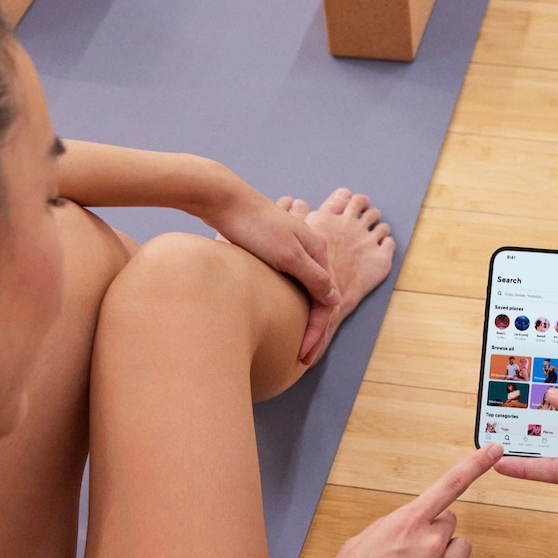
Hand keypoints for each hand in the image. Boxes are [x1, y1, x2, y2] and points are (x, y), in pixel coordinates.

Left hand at [201, 180, 337, 362]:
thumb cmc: (255, 226)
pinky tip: (276, 313)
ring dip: (300, 317)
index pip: (326, 301)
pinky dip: (287, 303)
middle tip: (300, 358)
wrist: (223, 199)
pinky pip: (287, 283)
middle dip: (311, 330)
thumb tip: (334, 299)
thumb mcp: (288, 255)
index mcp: (318, 251)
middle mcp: (309, 250)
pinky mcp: (271, 250)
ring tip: (293, 343)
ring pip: (302, 290)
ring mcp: (290, 249)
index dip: (316, 331)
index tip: (302, 355)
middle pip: (317, 297)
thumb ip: (313, 278)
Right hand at [307, 446, 499, 557]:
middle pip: (450, 522)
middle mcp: (431, 544)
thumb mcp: (356, 546)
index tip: (495, 450)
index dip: (475, 464)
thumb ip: (389, 529)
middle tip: (410, 554)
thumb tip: (405, 528)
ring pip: (461, 549)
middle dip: (434, 532)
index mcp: (406, 524)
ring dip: (445, 557)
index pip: (449, 484)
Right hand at [494, 363, 557, 515]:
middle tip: (501, 396)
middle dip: (532, 403)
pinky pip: (554, 470)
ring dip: (524, 434)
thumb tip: (553, 397)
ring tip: (493, 426)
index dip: (554, 371)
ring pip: (551, 440)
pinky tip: (506, 463)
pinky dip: (529, 468)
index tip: (527, 363)